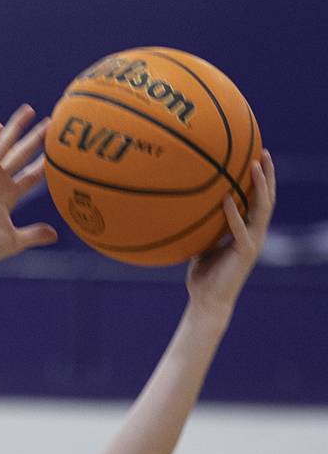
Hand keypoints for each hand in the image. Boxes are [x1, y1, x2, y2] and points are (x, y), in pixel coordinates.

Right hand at [0, 105, 57, 268]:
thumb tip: (55, 235)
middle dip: (35, 139)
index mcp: (7, 197)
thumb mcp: (13, 240)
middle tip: (51, 123)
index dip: (43, 164)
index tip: (59, 152)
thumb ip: (34, 234)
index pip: (30, 175)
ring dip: (15, 129)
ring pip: (4, 147)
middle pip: (20, 155)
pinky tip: (0, 127)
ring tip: (29, 111)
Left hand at [186, 150, 275, 318]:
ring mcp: (252, 243)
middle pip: (267, 198)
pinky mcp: (245, 253)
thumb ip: (203, 228)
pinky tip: (226, 198)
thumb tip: (186, 209)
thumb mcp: (201, 246)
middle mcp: (255, 234)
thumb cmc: (202, 277)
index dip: (260, 180)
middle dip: (268, 174)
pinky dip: (233, 214)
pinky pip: (240, 229)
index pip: (259, 200)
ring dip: (260, 186)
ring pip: (262, 209)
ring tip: (255, 164)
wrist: (207, 302)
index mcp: (247, 231)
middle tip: (263, 151)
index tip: (256, 157)